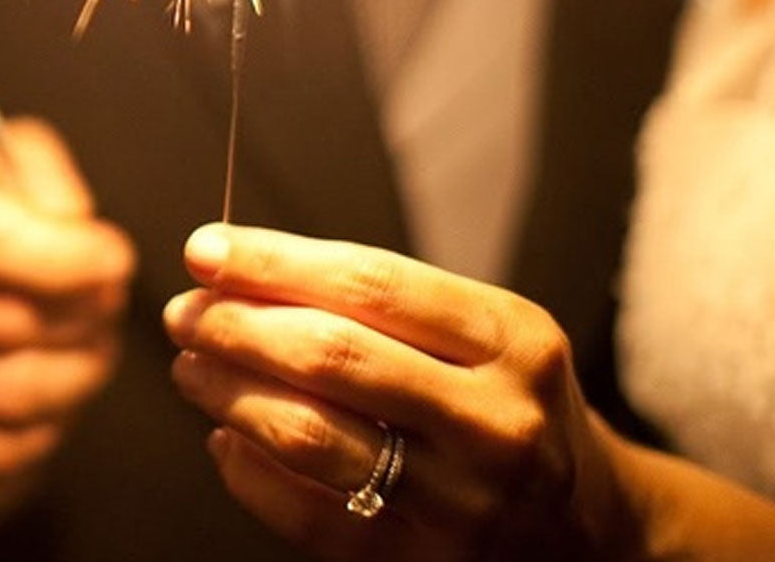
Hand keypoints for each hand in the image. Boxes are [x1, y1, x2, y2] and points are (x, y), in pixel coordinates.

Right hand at [0, 120, 135, 558]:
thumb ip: (44, 180)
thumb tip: (84, 243)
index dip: (64, 262)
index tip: (115, 264)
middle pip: (6, 328)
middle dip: (89, 319)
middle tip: (110, 307)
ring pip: (6, 400)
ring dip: (76, 379)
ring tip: (91, 349)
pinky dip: (40, 434)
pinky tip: (49, 397)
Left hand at [165, 224, 630, 561]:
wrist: (587, 526)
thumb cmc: (519, 400)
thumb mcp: (491, 331)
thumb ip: (394, 303)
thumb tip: (256, 276)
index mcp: (513, 338)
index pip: (373, 283)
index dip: (277, 261)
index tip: (210, 248)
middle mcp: (494, 418)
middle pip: (333, 356)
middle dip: (238, 324)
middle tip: (186, 308)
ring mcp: (460, 502)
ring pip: (310, 436)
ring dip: (229, 392)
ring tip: (192, 364)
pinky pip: (310, 518)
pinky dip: (250, 474)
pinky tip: (224, 439)